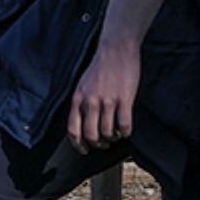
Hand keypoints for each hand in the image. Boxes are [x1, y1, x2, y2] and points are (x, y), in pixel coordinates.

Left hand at [67, 38, 140, 153]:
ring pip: (108, 133)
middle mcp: (90, 102)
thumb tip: (81, 122)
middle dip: (98, 144)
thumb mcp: (83, 84)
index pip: (73, 129)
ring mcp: (108, 101)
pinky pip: (124, 125)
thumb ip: (81, 102)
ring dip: (113, 138)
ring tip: (116, 134)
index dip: (78, 144)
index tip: (84, 150)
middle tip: (104, 144)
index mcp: (78, 98)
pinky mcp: (124, 100)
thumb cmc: (100, 67)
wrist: (116, 50)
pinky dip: (125, 132)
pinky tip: (125, 130)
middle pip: (91, 135)